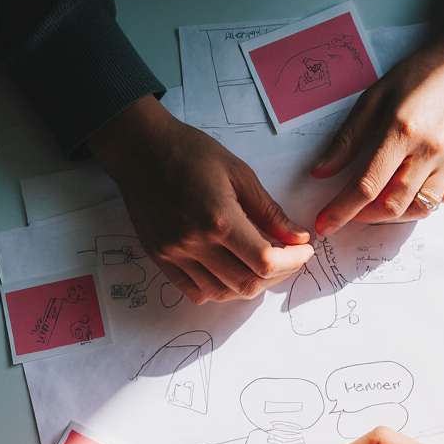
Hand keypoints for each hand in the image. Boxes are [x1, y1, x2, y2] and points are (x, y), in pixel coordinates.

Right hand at [87, 96, 314, 303]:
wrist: (140, 150)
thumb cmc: (191, 153)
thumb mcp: (239, 173)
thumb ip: (269, 211)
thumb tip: (298, 238)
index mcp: (220, 220)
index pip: (265, 261)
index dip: (292, 261)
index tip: (304, 251)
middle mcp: (196, 244)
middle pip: (247, 284)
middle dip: (277, 275)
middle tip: (288, 257)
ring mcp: (175, 254)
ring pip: (222, 293)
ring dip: (249, 285)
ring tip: (260, 266)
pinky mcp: (160, 258)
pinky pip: (194, 292)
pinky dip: (218, 289)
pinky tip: (230, 271)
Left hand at [309, 0, 443, 234]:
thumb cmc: (417, 76)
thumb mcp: (373, 98)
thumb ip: (347, 138)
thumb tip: (320, 172)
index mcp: (402, 131)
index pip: (367, 185)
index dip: (342, 210)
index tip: (324, 224)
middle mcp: (430, 150)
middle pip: (393, 205)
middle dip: (364, 217)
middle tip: (349, 212)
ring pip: (420, 208)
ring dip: (393, 214)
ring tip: (377, 204)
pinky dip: (423, 203)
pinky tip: (410, 190)